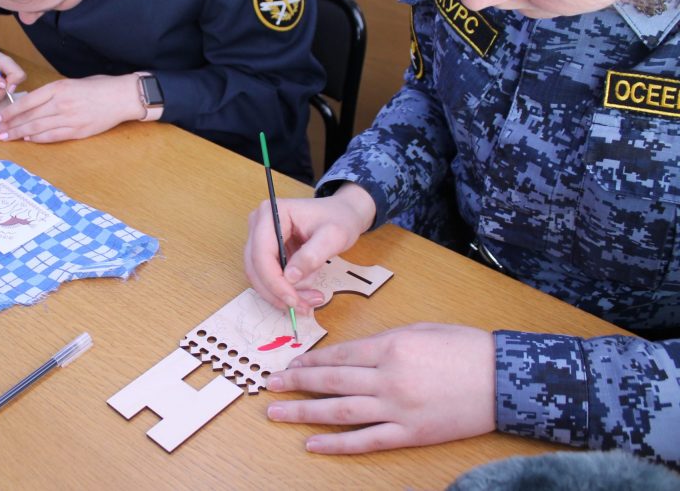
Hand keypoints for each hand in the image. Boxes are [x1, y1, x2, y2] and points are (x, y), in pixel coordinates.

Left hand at [0, 74, 144, 142]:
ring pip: (38, 128)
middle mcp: (62, 104)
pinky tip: (28, 139)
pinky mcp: (78, 131)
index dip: (11, 111)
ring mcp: (70, 119)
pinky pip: (53, 136)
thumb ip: (54, 92)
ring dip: (20, 134)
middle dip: (10, 125)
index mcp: (59, 88)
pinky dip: (38, 139)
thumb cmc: (100, 86)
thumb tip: (35, 104)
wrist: (123, 97)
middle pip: (29, 117)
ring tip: (7, 137)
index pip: (27, 102)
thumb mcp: (73, 82)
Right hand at [244, 183, 375, 311]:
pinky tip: (303, 295)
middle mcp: (259, 224)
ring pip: (259, 276)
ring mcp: (259, 237)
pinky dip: (283, 291)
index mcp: (271, 213)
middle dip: (277, 292)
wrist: (342, 214)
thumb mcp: (333, 236)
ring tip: (308, 302)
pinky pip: (267, 276)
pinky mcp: (266, 251)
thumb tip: (290, 277)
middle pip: (256, 267)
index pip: (262, 253)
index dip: (274, 281)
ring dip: (280, 295)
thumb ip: (312, 255)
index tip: (294, 300)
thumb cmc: (339, 219)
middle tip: (303, 307)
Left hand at [266, 323, 495, 453]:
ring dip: (305, 413)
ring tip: (277, 414)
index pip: (339, 356)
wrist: (505, 380)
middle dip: (297, 384)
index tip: (290, 365)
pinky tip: (313, 444)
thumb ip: (383, 342)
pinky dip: (337, 444)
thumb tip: (349, 354)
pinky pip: (366, 440)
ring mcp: (399, 409)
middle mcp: (389, 378)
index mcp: (391, 347)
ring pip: (340, 411)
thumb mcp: (420, 331)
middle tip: (270, 386)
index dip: (310, 361)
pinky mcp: (411, 434)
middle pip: (332, 382)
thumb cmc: (464, 348)